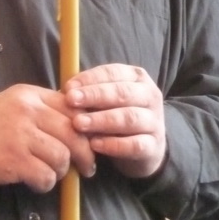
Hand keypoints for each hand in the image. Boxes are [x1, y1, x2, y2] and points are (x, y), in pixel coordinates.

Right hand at [0, 84, 96, 192]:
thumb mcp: (14, 105)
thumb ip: (42, 110)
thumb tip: (79, 126)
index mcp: (30, 95)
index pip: (72, 107)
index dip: (87, 127)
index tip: (89, 141)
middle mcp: (28, 111)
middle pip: (74, 132)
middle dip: (85, 154)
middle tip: (86, 167)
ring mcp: (21, 135)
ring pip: (62, 156)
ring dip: (61, 171)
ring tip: (50, 173)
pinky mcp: (14, 160)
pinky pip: (46, 176)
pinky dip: (45, 184)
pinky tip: (35, 182)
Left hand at [66, 64, 166, 178]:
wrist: (144, 147)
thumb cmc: (116, 114)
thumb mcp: (104, 100)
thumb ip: (88, 92)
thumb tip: (64, 91)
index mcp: (136, 78)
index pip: (113, 72)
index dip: (90, 78)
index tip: (68, 87)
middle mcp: (150, 96)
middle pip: (123, 92)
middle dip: (94, 96)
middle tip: (70, 101)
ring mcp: (154, 121)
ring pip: (129, 118)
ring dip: (101, 120)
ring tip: (78, 124)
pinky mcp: (154, 146)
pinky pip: (135, 145)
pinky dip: (114, 145)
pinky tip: (95, 145)